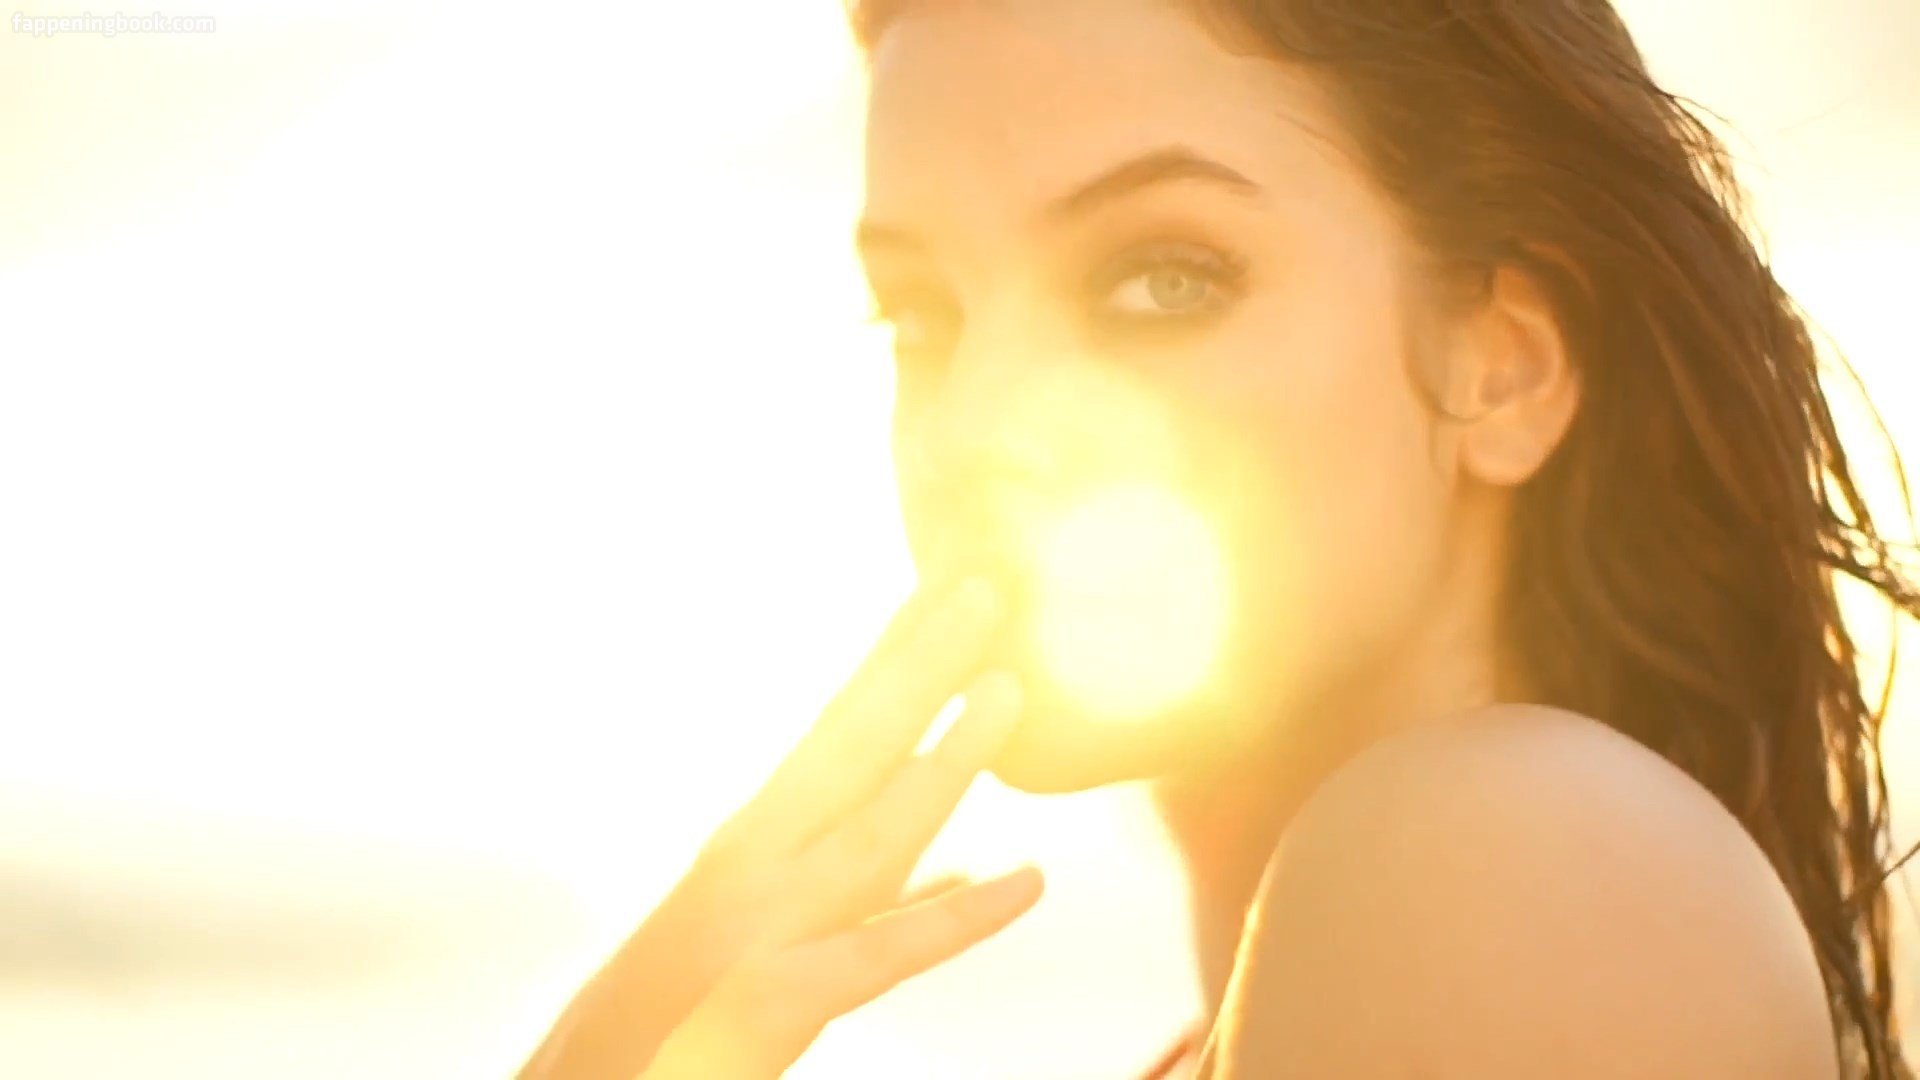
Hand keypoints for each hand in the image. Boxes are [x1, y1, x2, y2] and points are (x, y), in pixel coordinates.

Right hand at [518, 575, 1042, 1079]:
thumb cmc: (671, 1023)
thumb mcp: (765, 943)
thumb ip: (877, 907)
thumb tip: (962, 871)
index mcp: (754, 848)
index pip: (838, 738)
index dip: (897, 663)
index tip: (946, 593)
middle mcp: (750, 870)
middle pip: (847, 754)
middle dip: (916, 669)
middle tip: (982, 584)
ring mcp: (757, 933)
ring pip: (867, 834)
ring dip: (939, 762)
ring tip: (1006, 693)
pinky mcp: (768, 1006)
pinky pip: (873, 957)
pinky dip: (951, 922)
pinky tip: (1024, 884)